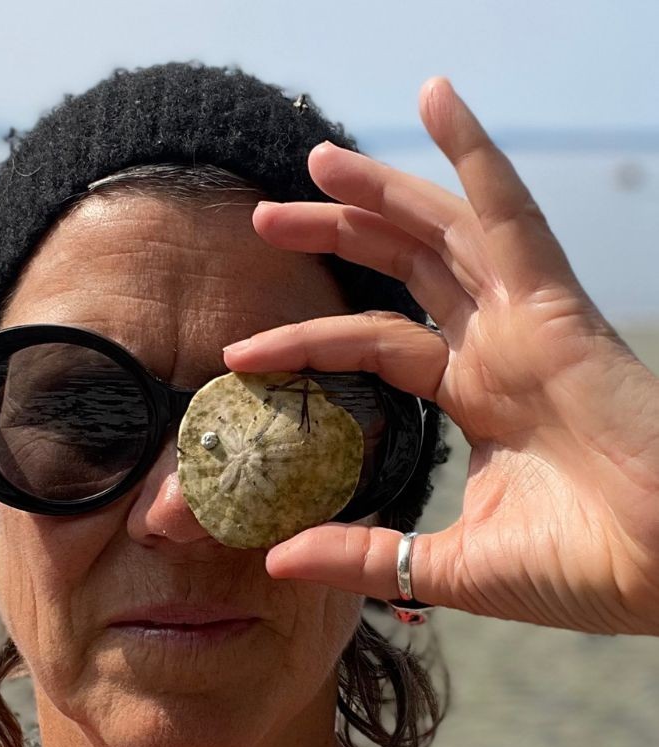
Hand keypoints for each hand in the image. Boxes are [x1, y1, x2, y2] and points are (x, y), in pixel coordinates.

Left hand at [223, 78, 658, 635]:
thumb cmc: (577, 572)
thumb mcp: (443, 564)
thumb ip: (362, 555)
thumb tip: (275, 559)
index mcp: (474, 398)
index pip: (374, 344)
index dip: (308, 339)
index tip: (239, 354)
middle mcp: (495, 351)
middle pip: (403, 269)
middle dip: (338, 233)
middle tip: (265, 217)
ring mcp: (527, 326)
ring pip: (444, 233)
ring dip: (382, 191)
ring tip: (316, 162)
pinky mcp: (558, 312)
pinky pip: (512, 219)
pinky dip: (478, 159)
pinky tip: (437, 103)